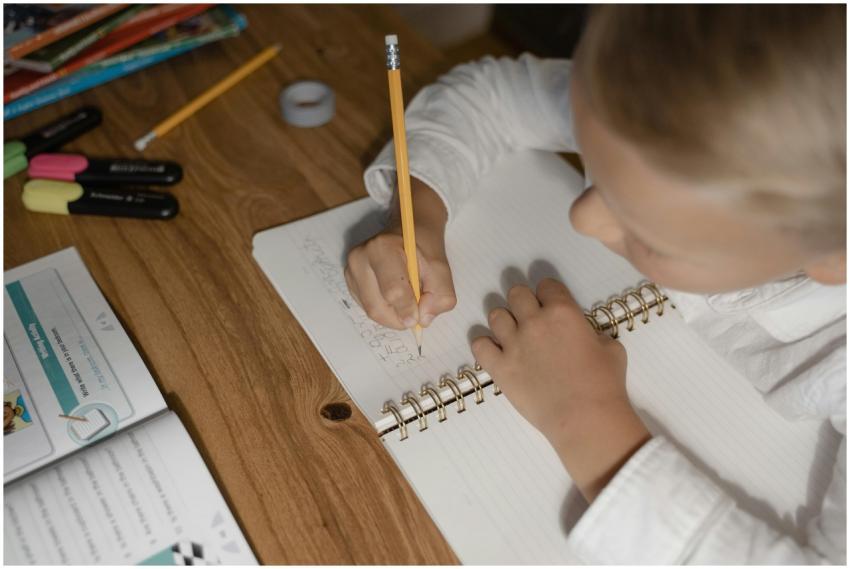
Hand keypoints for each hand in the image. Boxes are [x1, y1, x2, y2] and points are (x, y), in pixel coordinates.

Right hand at [344, 178, 456, 329]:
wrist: (408, 228)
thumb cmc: (423, 246)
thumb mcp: (441, 268)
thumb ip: (440, 296)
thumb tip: (423, 319)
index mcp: (382, 248)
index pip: (393, 291)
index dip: (408, 310)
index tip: (419, 317)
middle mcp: (360, 257)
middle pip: (377, 306)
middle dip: (399, 318)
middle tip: (415, 316)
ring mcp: (351, 269)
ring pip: (371, 310)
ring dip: (393, 316)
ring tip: (407, 302)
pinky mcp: (350, 280)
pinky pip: (367, 307)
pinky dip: (384, 310)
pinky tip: (395, 297)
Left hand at [471, 278, 650, 500]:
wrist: (584, 418)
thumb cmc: (604, 383)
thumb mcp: (611, 348)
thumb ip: (592, 333)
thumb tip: (583, 336)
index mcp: (563, 312)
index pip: (546, 285)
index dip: (549, 294)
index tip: (551, 304)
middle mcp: (534, 321)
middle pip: (516, 293)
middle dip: (523, 302)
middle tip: (530, 318)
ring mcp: (513, 344)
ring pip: (495, 315)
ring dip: (504, 321)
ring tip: (512, 335)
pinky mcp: (499, 367)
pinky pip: (479, 345)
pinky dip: (485, 345)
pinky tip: (495, 352)